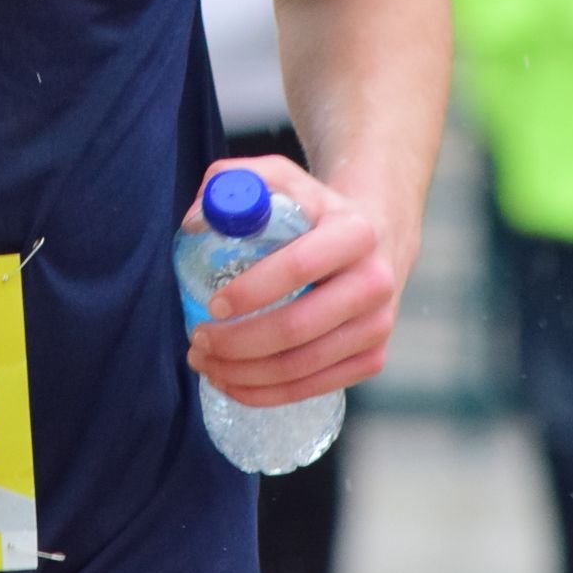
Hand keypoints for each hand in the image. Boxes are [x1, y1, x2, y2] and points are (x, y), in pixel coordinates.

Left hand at [183, 155, 419, 408]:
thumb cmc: (314, 211)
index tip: (212, 304)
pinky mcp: (373, 358)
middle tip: (197, 340)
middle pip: (298, 328)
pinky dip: (266, 393)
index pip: (299, 267)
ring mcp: (378, 326)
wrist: (377, 238)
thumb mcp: (279, 179)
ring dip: (243, 373)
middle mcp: (375, 282)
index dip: (251, 291)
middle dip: (237, 343)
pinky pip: (313, 387)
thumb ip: (233, 183)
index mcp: (355, 233)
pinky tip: (231, 382)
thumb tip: (194, 222)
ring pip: (301, 366)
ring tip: (203, 361)